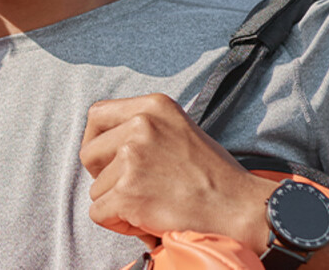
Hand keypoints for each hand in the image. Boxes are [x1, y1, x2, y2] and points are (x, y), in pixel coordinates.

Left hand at [78, 93, 275, 251]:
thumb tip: (106, 143)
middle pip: (88, 153)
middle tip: (131, 189)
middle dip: (102, 176)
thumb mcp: (180, 131)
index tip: (107, 160)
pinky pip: (99, 213)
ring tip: (152, 205)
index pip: (97, 114)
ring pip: (95, 188)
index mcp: (154, 106)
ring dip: (117, 203)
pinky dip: (119, 224)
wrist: (240, 208)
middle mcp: (141, 125)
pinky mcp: (128, 192)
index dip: (96, 141)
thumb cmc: (214, 176)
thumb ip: (144, 129)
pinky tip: (146, 220)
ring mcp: (133, 158)